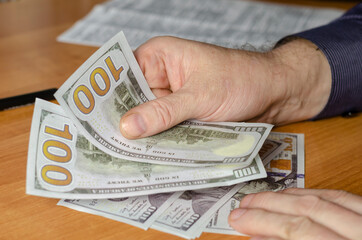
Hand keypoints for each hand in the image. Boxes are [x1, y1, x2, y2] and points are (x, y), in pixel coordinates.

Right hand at [120, 36, 330, 138]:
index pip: (120, 77)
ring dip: (141, 136)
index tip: (90, 124)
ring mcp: (170, 98)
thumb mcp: (200, 96)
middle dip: (122, 123)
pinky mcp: (181, 115)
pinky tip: (147, 158)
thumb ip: (163, 112)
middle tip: (104, 150)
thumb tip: (127, 128)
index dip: (104, 99)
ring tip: (121, 158)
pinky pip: (163, 129)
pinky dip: (158, 142)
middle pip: (131, 101)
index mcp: (157, 57)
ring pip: (147, 119)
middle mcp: (159, 76)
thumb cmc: (240, 79)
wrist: (272, 92)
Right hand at [228, 188, 361, 239]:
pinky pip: (342, 197)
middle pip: (310, 209)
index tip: (239, 220)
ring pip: (325, 198)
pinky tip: (292, 195)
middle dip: (268, 206)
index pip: (301, 231)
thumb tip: (260, 238)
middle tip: (241, 206)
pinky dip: (312, 194)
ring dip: (286, 197)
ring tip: (259, 199)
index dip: (264, 222)